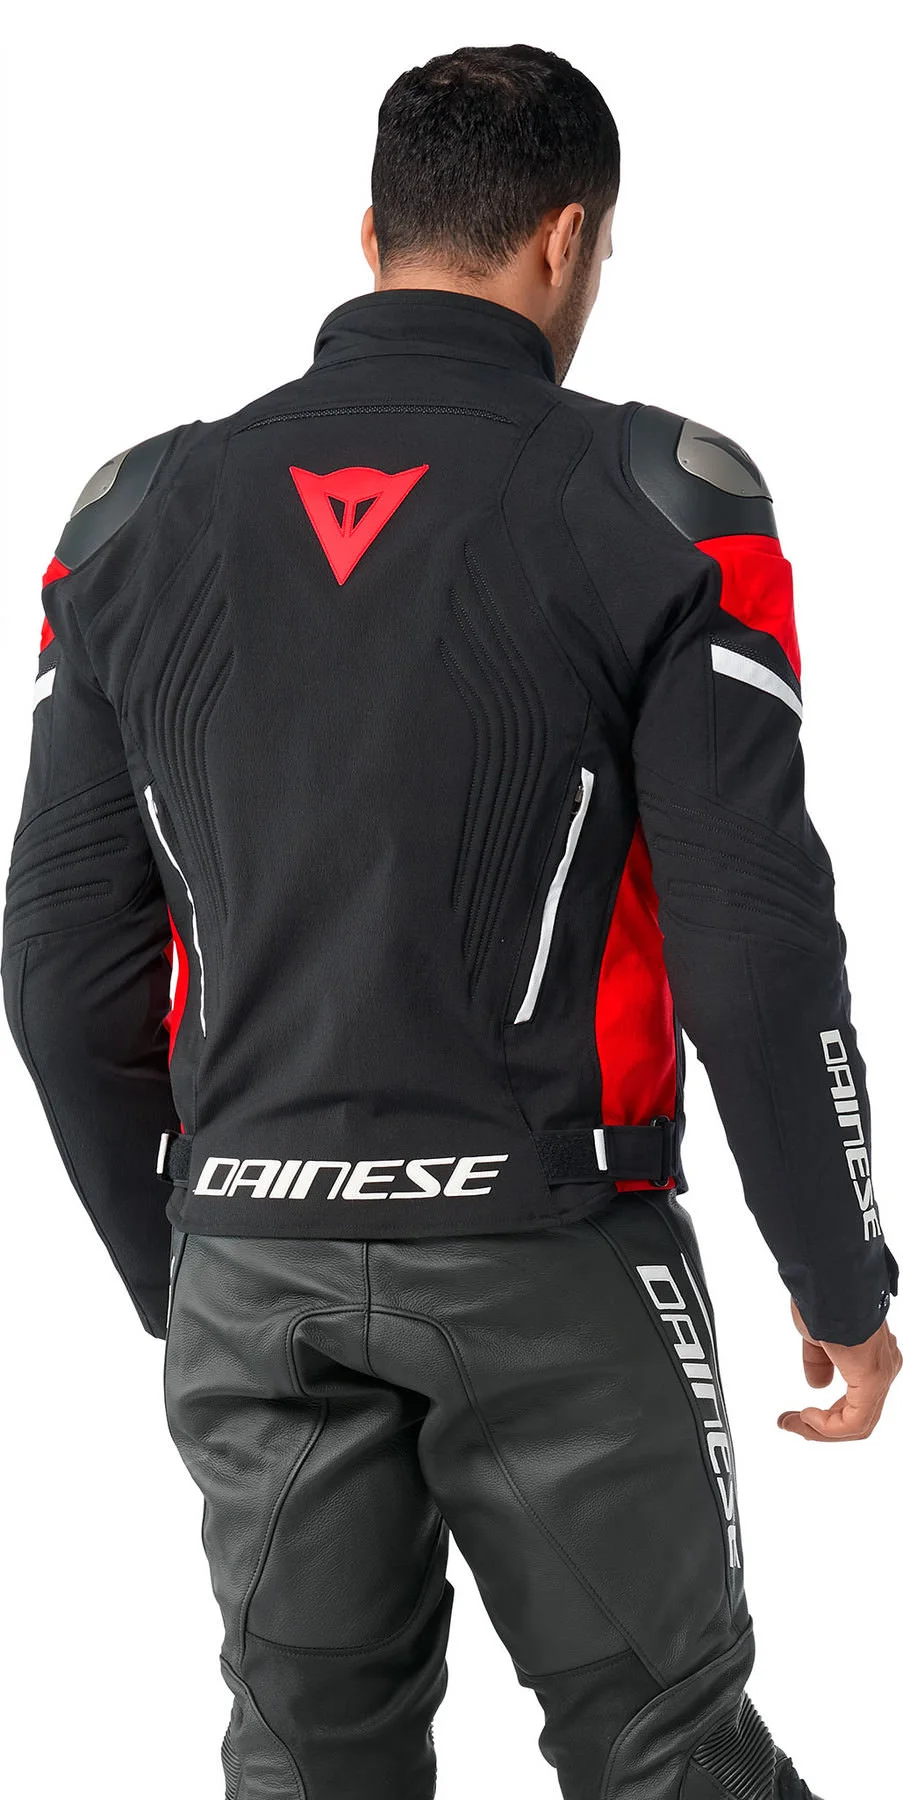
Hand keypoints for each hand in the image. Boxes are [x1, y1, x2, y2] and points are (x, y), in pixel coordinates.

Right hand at [778, 1300, 900, 1440]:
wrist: (829, 1278)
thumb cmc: (824, 1294)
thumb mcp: (817, 1334)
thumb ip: (819, 1361)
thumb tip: (818, 1384)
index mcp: (874, 1355)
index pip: (857, 1401)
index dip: (826, 1415)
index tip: (796, 1415)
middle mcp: (885, 1366)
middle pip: (858, 1416)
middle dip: (820, 1426)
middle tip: (791, 1424)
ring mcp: (882, 1373)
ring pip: (858, 1423)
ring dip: (820, 1429)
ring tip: (793, 1423)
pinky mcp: (873, 1378)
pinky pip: (856, 1420)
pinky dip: (828, 1426)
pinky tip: (807, 1417)